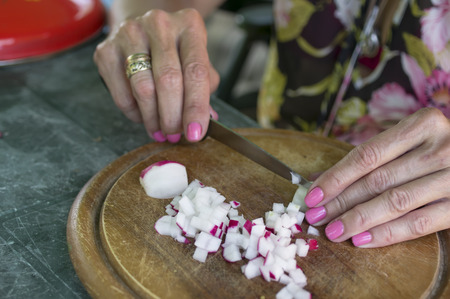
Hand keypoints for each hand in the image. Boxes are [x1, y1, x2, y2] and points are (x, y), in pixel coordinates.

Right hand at [94, 8, 219, 142]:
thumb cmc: (175, 50)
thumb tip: (208, 119)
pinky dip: (135, 114)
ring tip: (161, 132)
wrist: (142, 29)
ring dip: (153, 119)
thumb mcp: (196, 60)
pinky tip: (144, 117)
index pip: (196, 71)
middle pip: (168, 80)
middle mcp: (159, 25)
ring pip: (144, 89)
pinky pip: (122, 94)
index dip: (196, 107)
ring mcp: (130, 34)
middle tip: (175, 135)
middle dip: (173, 117)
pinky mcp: (106, 50)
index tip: (196, 133)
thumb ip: (204, 88)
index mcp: (189, 26)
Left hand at [304, 108, 449, 246]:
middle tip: (315, 218)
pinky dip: (387, 234)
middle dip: (341, 202)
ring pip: (395, 202)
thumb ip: (368, 158)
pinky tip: (362, 240)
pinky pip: (419, 223)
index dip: (335, 178)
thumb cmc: (436, 148)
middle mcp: (441, 147)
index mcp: (423, 124)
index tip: (312, 196)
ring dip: (358, 220)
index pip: (367, 155)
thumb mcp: (407, 141)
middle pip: (377, 180)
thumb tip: (318, 180)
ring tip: (333, 232)